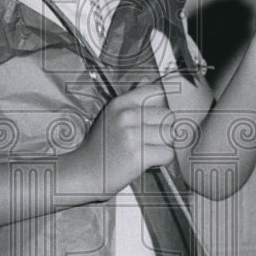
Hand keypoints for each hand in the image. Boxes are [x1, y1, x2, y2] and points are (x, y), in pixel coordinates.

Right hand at [61, 83, 176, 199]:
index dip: (163, 105)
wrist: (85, 173)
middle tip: (153, 139)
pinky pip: (167, 153)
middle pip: (168, 115)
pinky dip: (163, 160)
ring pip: (170, 135)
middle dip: (166, 129)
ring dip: (165, 145)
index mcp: (119, 104)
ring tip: (150, 150)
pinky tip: (149, 160)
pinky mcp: (137, 155)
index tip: (160, 117)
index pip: (156, 91)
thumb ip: (132, 101)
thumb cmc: (101, 148)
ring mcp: (131, 135)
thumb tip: (150, 81)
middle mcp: (125, 116)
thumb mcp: (111, 117)